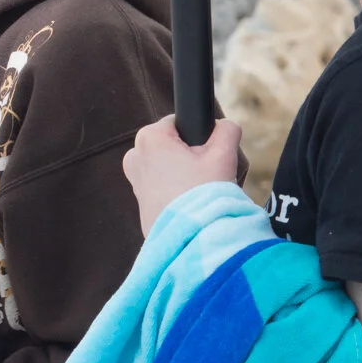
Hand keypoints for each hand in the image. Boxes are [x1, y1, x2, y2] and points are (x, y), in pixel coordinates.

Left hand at [120, 116, 244, 234]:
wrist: (192, 238)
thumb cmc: (204, 193)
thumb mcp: (223, 155)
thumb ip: (227, 130)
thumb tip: (225, 126)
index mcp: (149, 138)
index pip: (178, 124)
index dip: (198, 137)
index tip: (208, 155)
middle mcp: (134, 156)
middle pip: (173, 147)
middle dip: (190, 158)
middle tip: (205, 176)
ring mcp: (134, 182)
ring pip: (169, 168)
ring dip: (184, 176)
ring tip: (198, 193)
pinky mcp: (140, 204)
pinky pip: (164, 189)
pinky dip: (177, 193)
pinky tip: (190, 205)